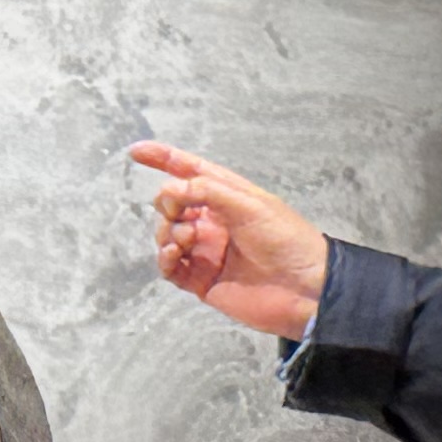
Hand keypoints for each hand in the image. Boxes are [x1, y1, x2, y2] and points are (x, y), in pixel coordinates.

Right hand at [130, 143, 330, 341]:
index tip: (136, 152)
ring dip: (168, 232)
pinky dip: (165, 258)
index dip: (162, 159)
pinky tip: (173, 253)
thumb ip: (206, 190)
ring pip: (167, 235)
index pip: (189, 171)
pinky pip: (170, 267)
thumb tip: (168, 189)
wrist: (305, 289)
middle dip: (166, 204)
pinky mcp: (201, 280)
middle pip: (171, 205)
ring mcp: (206, 250)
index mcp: (228, 197)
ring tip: (187, 239)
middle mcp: (214, 222)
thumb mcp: (249, 203)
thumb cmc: (287, 240)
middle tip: (177, 210)